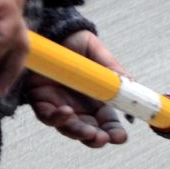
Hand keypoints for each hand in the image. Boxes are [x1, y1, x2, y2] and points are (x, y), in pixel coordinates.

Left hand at [24, 31, 129, 148]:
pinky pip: (46, 115)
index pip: (107, 123)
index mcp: (96, 100)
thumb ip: (113, 70)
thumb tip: (130, 84)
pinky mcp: (39, 99)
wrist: (50, 29)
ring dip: (79, 133)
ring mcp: (58, 104)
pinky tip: (66, 112)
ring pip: (68, 128)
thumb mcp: (98, 53)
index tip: (120, 137)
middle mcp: (78, 106)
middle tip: (104, 138)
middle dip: (96, 139)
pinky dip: (56, 118)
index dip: (114, 133)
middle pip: (89, 131)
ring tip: (90, 132)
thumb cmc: (75, 42)